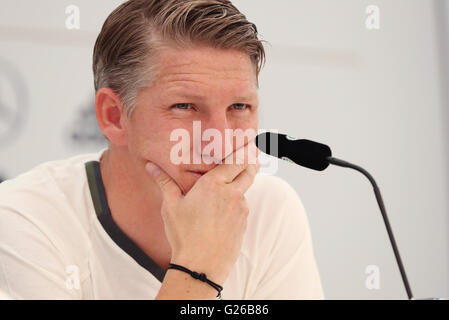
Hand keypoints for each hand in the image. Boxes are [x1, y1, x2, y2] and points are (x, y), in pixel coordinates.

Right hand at [146, 141, 259, 283]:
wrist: (201, 265)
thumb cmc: (184, 235)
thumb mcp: (170, 206)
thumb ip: (164, 182)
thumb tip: (150, 167)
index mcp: (214, 184)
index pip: (236, 160)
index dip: (242, 151)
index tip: (246, 144)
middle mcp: (231, 193)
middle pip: (249, 170)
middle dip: (250, 162)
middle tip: (249, 155)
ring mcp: (240, 209)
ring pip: (245, 190)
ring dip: (240, 185)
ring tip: (228, 187)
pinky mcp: (244, 223)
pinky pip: (243, 207)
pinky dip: (237, 203)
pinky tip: (223, 211)